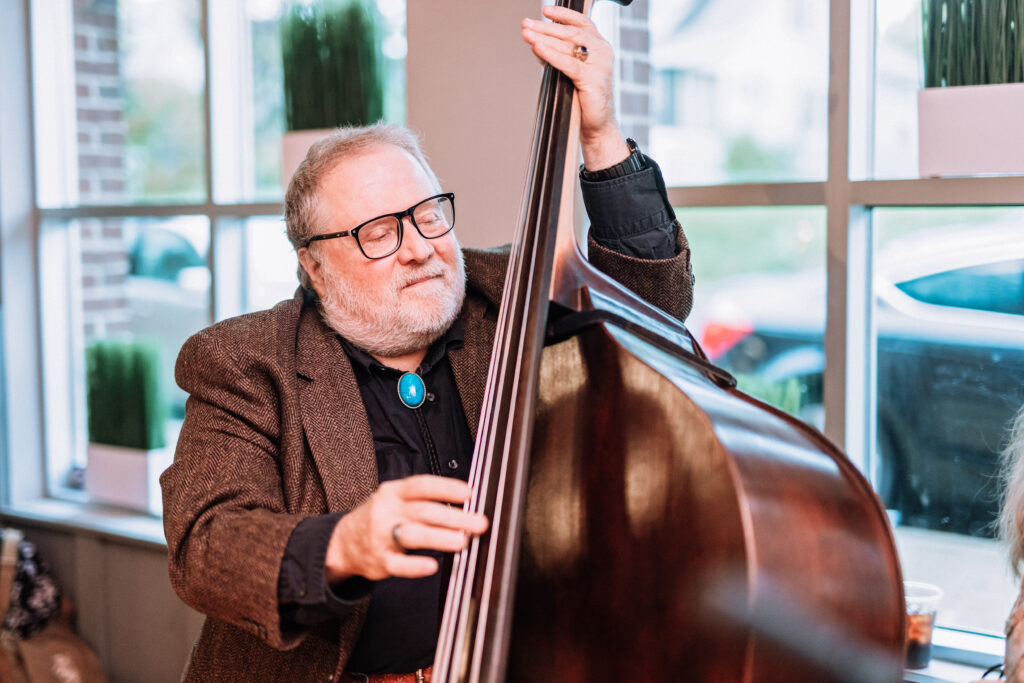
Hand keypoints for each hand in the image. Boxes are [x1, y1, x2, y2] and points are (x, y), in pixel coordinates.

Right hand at [324, 475, 487, 581]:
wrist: (344, 542)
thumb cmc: (381, 517)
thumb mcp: (396, 498)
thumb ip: (424, 499)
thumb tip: (465, 504)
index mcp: (394, 492)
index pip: (422, 486)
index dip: (446, 488)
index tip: (469, 493)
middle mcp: (387, 511)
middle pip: (424, 511)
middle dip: (455, 518)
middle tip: (479, 523)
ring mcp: (382, 536)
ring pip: (412, 535)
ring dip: (439, 538)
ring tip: (462, 541)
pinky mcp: (380, 561)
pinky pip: (398, 565)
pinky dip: (415, 566)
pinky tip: (432, 566)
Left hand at [522, 5, 629, 171]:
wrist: (597, 125)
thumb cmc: (583, 99)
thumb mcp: (569, 71)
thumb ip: (557, 55)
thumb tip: (536, 41)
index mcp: (600, 45)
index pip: (582, 22)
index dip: (563, 14)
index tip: (545, 11)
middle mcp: (603, 51)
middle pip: (571, 32)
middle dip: (546, 27)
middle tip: (527, 24)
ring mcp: (600, 64)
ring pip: (568, 45)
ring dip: (544, 38)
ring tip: (527, 34)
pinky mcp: (593, 78)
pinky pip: (568, 63)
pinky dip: (551, 55)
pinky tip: (538, 48)